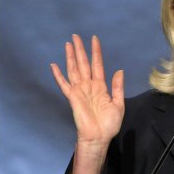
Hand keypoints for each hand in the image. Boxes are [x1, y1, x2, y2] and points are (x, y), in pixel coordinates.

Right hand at [51, 34, 124, 148]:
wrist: (98, 137)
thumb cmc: (108, 124)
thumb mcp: (118, 104)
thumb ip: (117, 87)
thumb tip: (119, 70)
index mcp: (100, 86)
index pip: (97, 64)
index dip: (96, 52)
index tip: (94, 39)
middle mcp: (89, 85)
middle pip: (83, 63)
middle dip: (80, 49)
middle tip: (76, 36)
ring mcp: (79, 90)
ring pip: (74, 69)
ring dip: (71, 56)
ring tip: (68, 44)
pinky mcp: (72, 97)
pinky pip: (64, 84)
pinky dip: (58, 75)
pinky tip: (53, 65)